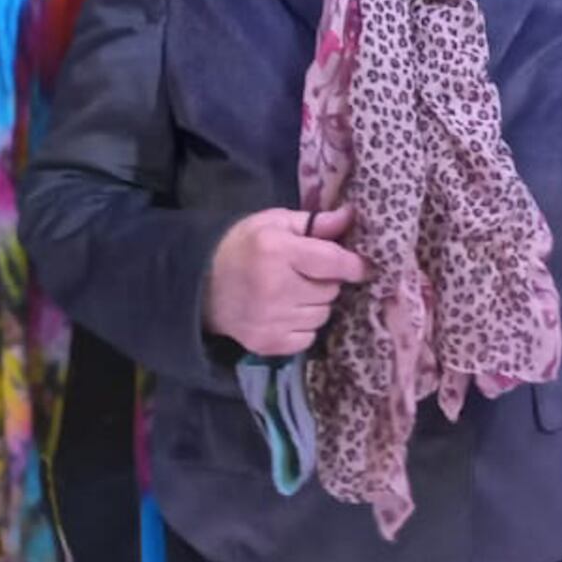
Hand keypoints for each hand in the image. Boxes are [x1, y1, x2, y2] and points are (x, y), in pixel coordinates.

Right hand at [205, 206, 371, 357]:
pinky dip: (304, 326)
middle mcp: (276, 288)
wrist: (200, 285)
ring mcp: (271, 320)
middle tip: (308, 273)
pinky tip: (287, 312)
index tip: (361, 266)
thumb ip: (315, 223)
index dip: (354, 265)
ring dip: (316, 304)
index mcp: (278, 252)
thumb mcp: (275, 223)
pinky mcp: (267, 344)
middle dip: (327, 281)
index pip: (333, 263)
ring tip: (295, 291)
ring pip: (323, 315)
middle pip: (331, 290)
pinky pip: (308, 337)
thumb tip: (350, 217)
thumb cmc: (243, 246)